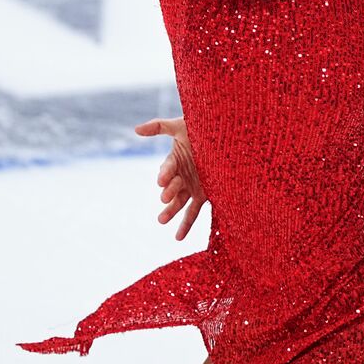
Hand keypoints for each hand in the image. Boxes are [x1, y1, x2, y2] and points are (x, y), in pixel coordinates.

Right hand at [134, 116, 205, 240]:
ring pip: (178, 202)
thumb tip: (136, 129)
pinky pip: (194, 212)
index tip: (162, 180)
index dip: (165, 173)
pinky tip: (178, 237)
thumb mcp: (182, 126)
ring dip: (170, 211)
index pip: (168, 168)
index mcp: (175, 160)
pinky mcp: (203, 196)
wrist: (227, 136)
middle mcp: (181, 176)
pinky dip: (185, 225)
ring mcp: (191, 187)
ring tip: (162, 220)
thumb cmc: (203, 129)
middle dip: (168, 192)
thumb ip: (159, 126)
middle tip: (165, 198)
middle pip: (172, 186)